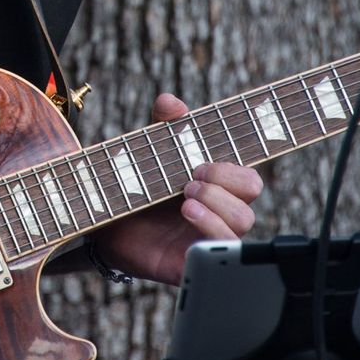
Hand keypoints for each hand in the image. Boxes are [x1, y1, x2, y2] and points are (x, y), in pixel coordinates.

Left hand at [89, 93, 262, 284]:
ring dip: (217, 201)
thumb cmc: (137, 189)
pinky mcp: (198, 257)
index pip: (246, 170)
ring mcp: (211, 234)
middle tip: (193, 174)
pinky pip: (223, 248)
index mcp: (216, 182)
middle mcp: (220, 208)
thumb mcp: (149, 152)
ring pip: (243, 220)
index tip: (208, 156)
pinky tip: (188, 212)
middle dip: (226, 176)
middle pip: (251, 189)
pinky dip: (210, 226)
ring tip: (186, 195)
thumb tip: (170, 102)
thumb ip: (162, 126)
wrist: (108, 227)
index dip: (241, 161)